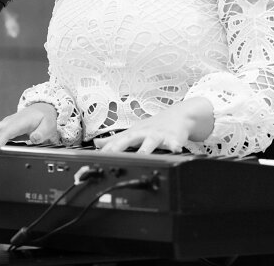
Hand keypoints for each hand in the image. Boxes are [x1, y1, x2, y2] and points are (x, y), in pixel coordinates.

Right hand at [0, 103, 59, 145]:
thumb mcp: (49, 126)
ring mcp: (6, 123)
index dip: (0, 141)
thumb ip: (42, 133)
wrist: (43, 108)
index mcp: (20, 122)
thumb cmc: (45, 118)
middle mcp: (10, 121)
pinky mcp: (5, 127)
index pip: (7, 132)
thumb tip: (35, 138)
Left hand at [94, 97, 213, 153]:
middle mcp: (143, 134)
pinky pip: (174, 143)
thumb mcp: (132, 132)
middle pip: (129, 139)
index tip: (96, 158)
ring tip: (142, 155)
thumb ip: (114, 140)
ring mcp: (158, 135)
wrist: (177, 116)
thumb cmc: (152, 127)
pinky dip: (174, 145)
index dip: (105, 150)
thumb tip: (96, 144)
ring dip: (146, 148)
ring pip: (151, 142)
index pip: (115, 143)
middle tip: (110, 155)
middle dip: (120, 147)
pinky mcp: (173, 137)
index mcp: (132, 134)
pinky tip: (175, 149)